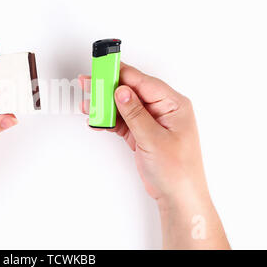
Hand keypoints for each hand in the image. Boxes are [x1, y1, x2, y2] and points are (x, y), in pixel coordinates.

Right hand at [79, 63, 229, 248]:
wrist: (178, 197)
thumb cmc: (178, 172)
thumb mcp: (154, 140)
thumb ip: (135, 114)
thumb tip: (122, 93)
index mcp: (173, 105)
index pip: (143, 82)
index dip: (121, 74)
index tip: (103, 68)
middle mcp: (162, 110)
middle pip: (131, 91)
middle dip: (109, 88)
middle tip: (89, 83)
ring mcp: (151, 121)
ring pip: (124, 106)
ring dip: (106, 105)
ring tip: (88, 103)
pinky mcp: (142, 133)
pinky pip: (122, 121)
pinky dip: (109, 120)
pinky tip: (97, 119)